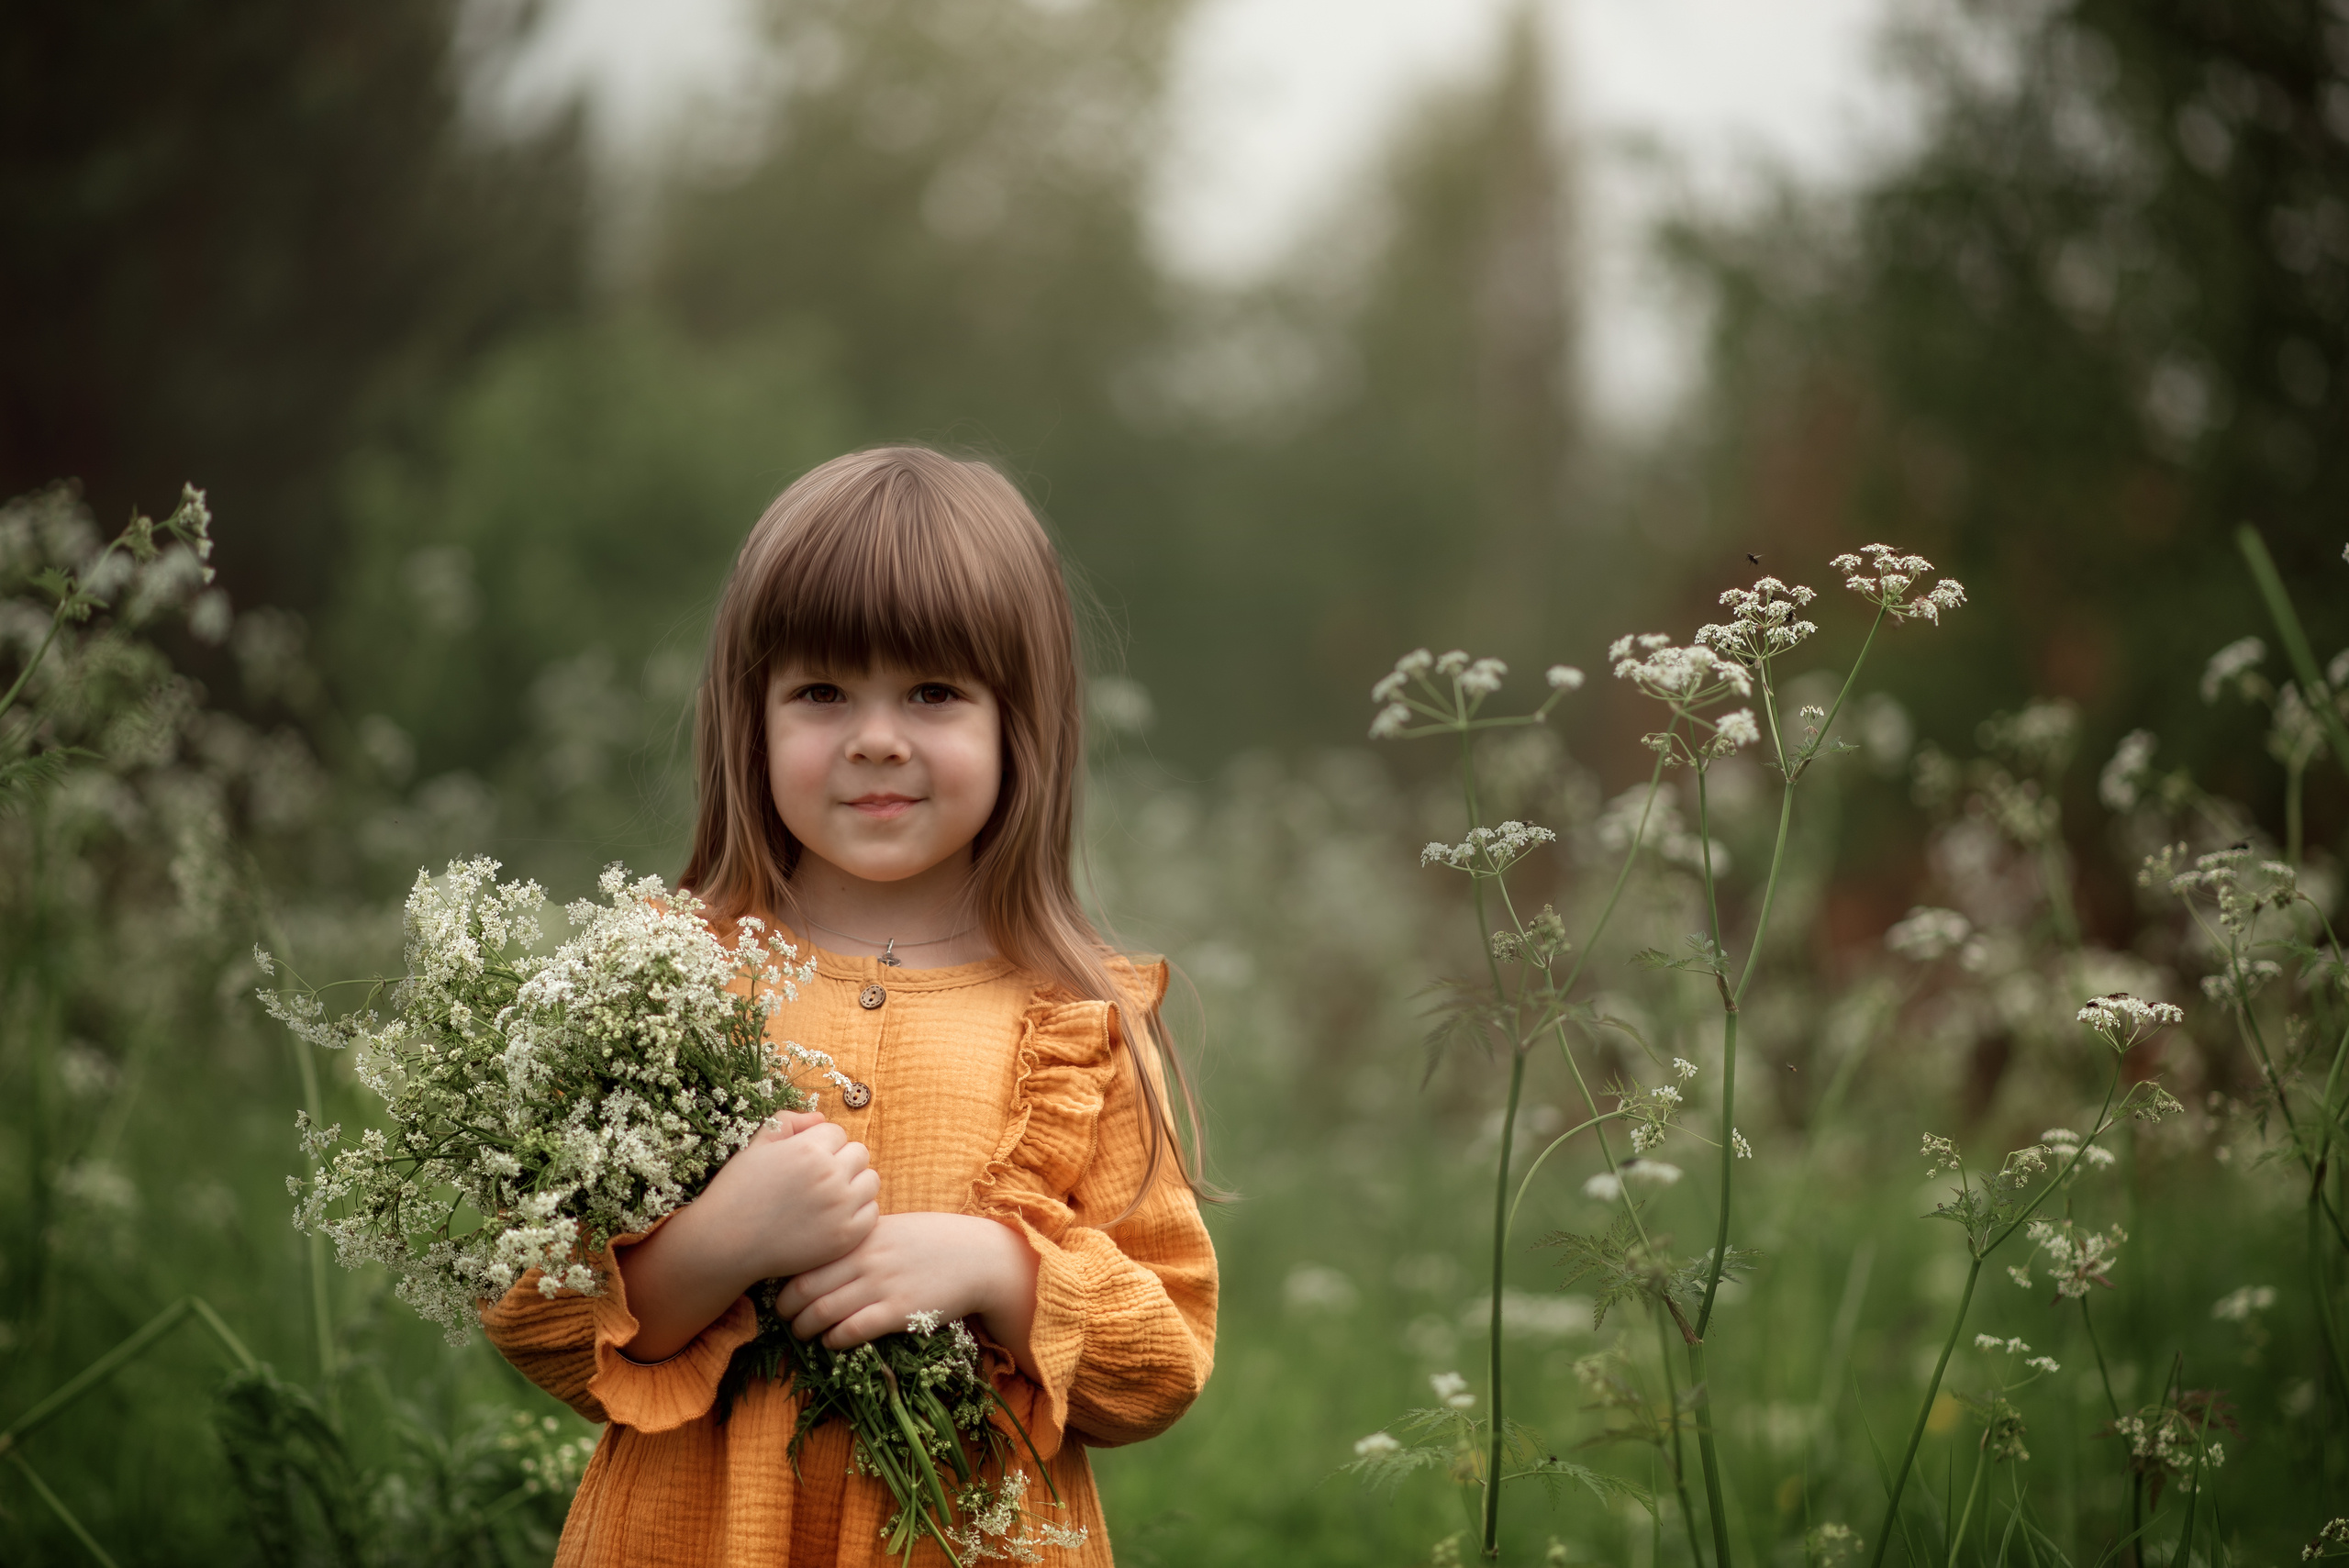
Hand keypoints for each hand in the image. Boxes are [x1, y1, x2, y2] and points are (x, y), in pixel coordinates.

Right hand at [613, 1110, 878, 1361]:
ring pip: (870, 1181)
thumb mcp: (755, 1146)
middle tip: (817, 1179)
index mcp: (808, 1149)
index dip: (821, 1144)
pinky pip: (871, 1213)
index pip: (837, 1133)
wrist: (726, 1244)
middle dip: (841, 1161)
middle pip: (859, 1153)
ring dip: (854, 1184)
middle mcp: (830, 1175)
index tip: (804, 1162)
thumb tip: (820, 1119)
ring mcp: (841, 1208)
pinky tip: (834, 1217)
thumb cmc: (737, 1191)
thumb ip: (789, 1122)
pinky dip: (858, 1212)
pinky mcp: (846, 1237)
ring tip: (828, 1196)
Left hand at [775, 1212, 1040, 1374]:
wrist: (979, 1258)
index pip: (805, 1259)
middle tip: (785, 1320)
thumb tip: (823, 1255)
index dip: (784, 1282)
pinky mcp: (898, 1311)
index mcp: (861, 1236)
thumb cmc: (934, 1242)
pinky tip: (833, 1342)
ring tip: (804, 1335)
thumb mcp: (892, 1229)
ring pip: (821, 1312)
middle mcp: (865, 1258)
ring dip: (804, 1330)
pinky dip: (833, 1341)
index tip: (781, 1294)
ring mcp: (881, 1285)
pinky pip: (851, 1331)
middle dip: (786, 1310)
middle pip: (803, 1288)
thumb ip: (858, 1240)